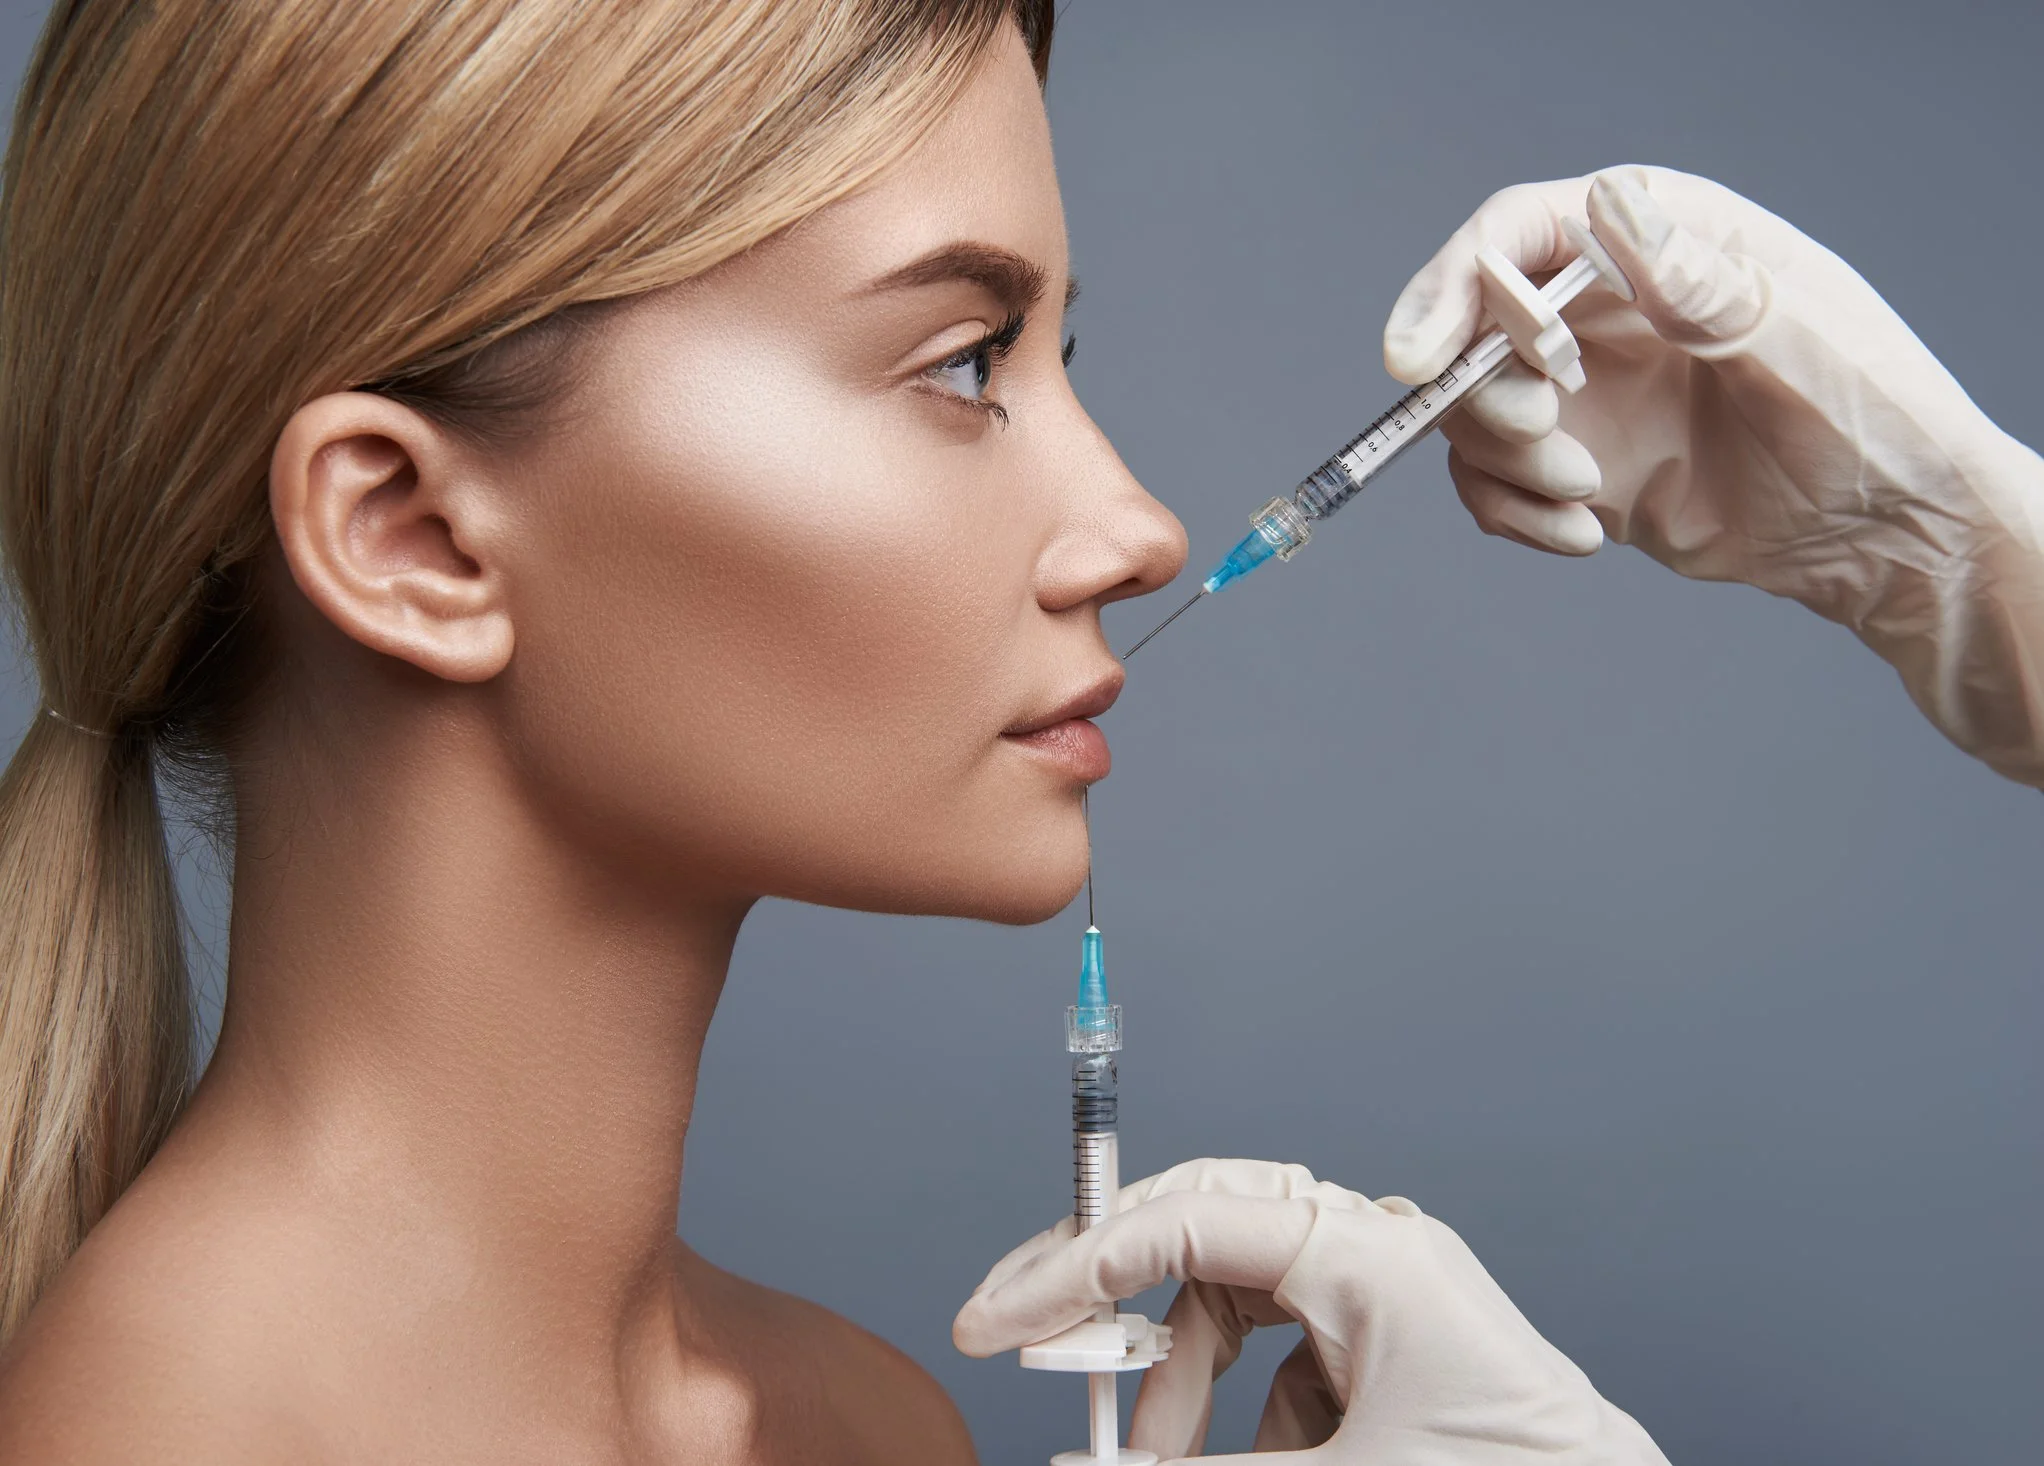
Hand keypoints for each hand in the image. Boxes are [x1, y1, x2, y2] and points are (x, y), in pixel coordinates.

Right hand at [955, 1158, 1666, 1462]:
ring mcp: (1380, 1287)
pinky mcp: (1386, 1336)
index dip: (1069, 1273)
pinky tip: (1244, 1458)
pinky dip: (1237, 1405)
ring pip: (1228, 1296)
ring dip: (1175, 1381)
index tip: (997, 1328)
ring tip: (1156, 1462)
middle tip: (1020, 1340)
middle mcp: (1369, 1245)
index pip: (1178, 1224)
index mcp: (1363, 1252)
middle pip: (1194, 1228)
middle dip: (1102, 1292)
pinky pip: (1276, 1348)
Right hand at [1384, 164, 2043, 785]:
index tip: (1417, 361)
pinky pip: (1490, 483)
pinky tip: (1587, 534)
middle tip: (1554, 436)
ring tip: (1589, 492)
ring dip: (1507, 460)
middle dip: (1483, 392)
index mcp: (1656, 237)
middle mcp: (1601, 305)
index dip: (1452, 287)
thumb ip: (1697, 281)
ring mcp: (1582, 388)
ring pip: (1469, 411)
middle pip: (1468, 326)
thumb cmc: (1868, 418)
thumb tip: (1611, 210)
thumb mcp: (1794, 338)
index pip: (1516, 234)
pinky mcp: (1573, 461)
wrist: (1882, 533)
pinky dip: (1516, 515)